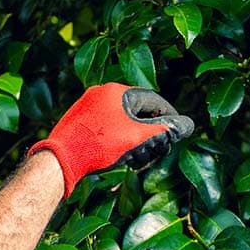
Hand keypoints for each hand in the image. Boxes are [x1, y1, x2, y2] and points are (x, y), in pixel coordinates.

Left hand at [29, 83, 195, 194]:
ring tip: (135, 157)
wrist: (61, 158)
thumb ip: (164, 131)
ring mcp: (88, 105)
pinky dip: (117, 138)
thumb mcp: (137, 138)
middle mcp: (101, 92)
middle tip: (155, 149)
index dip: (168, 117)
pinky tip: (118, 155)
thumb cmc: (100, 146)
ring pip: (121, 119)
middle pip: (137, 110)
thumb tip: (188, 125)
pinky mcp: (79, 120)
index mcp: (117, 91)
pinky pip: (106, 125)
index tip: (176, 131)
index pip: (153, 100)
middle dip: (149, 131)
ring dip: (134, 137)